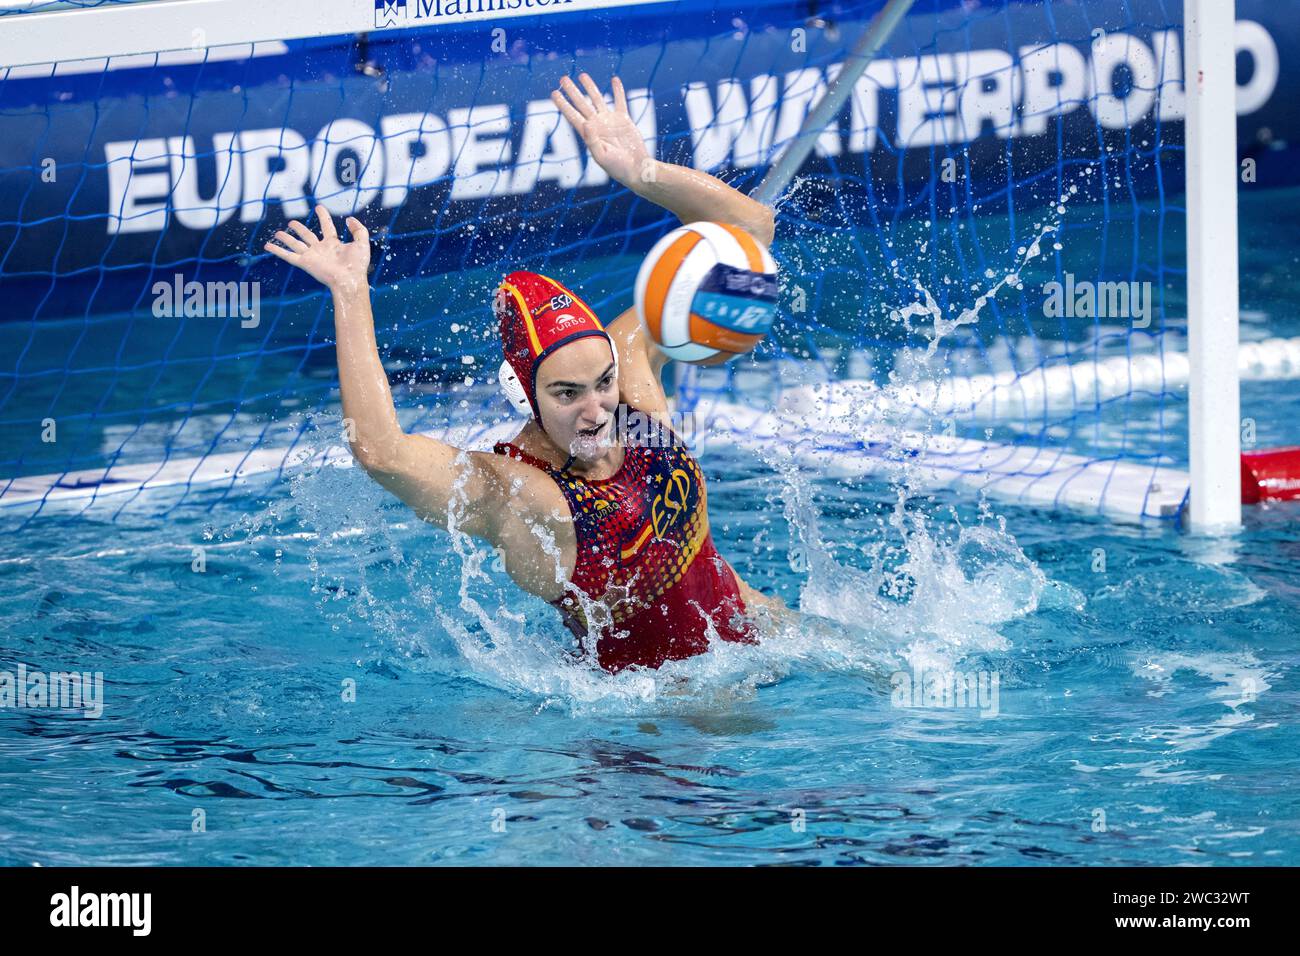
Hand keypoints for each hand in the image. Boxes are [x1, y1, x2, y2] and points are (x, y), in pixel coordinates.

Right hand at [263, 204, 369, 291]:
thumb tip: (349, 219)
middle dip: (299, 228)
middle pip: (307, 235)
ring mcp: (312, 256)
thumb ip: (358, 229)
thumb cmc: (357, 265)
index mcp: (333, 244)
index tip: (318, 207)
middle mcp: (321, 249)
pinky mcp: (305, 263)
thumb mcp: (362, 243)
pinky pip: (288, 255)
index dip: (323, 216)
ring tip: (277, 232)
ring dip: (286, 238)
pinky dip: (277, 250)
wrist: (350, 280)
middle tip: (292, 222)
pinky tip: (268, 246)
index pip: (327, 227)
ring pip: (295, 244)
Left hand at [551, 74, 651, 188]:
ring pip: (597, 99)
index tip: (554, 93)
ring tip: (582, 75)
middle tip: (563, 79)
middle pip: (582, 104)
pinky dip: (618, 90)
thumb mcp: (601, 156)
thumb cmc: (617, 167)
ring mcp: (610, 121)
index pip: (572, 115)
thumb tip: (586, 123)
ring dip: (590, 87)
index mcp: (588, 134)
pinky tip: (614, 79)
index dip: (563, 104)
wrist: (636, 169)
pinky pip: (620, 101)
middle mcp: (597, 125)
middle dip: (572, 92)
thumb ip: (592, 140)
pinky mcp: (624, 119)